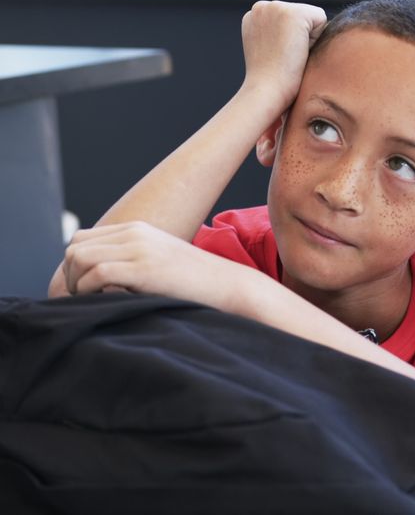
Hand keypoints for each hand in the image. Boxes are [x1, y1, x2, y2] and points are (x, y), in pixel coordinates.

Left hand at [61, 221, 240, 309]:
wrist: (227, 285)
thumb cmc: (195, 283)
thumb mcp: (159, 262)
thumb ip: (132, 260)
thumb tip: (99, 279)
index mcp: (136, 229)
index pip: (81, 239)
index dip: (74, 266)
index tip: (85, 289)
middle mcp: (134, 233)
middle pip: (74, 247)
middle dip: (70, 275)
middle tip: (84, 298)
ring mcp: (139, 248)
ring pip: (79, 258)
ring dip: (76, 284)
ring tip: (94, 301)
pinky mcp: (143, 268)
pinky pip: (96, 274)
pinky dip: (90, 291)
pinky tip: (106, 302)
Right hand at [240, 0, 326, 113]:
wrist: (267, 90)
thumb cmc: (273, 80)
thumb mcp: (270, 49)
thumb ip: (280, 34)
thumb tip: (301, 33)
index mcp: (254, 16)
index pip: (290, 19)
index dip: (292, 40)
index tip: (279, 55)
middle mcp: (261, 6)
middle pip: (303, 16)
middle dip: (301, 37)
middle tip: (285, 56)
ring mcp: (275, 7)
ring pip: (312, 17)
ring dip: (308, 38)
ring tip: (291, 54)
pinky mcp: (292, 13)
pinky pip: (321, 18)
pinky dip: (316, 37)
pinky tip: (299, 50)